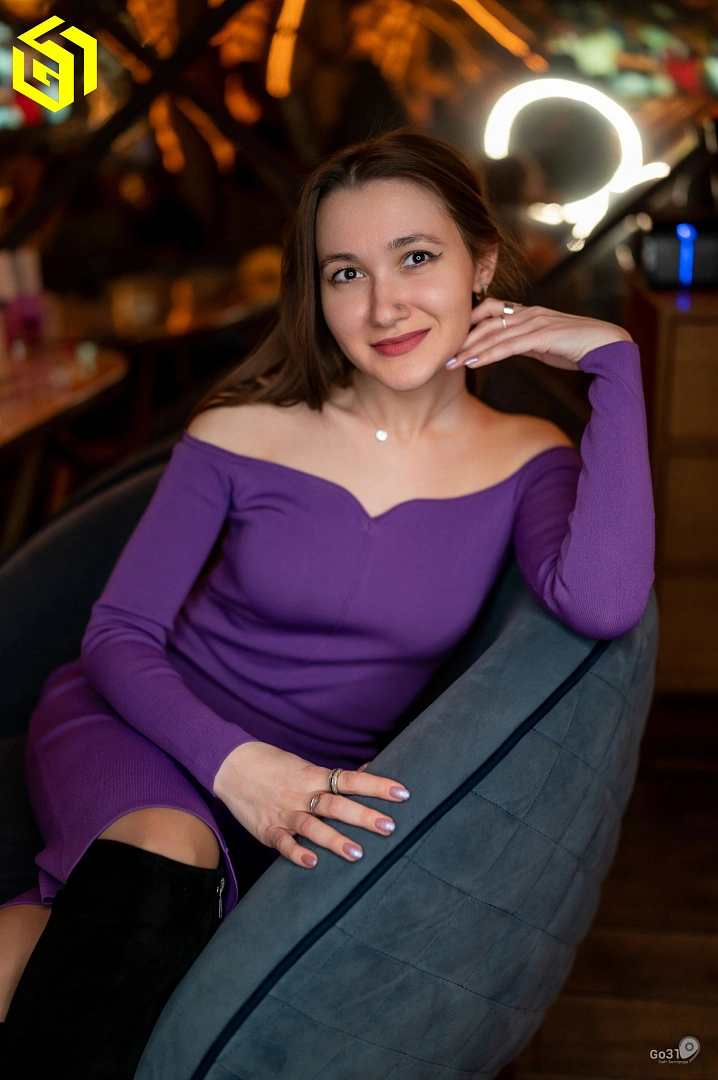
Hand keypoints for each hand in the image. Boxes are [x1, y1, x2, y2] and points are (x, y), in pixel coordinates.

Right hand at [212, 742, 407, 868]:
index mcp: (314, 776)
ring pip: (313, 826)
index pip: (351, 780)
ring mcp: (285, 812)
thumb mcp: (305, 767)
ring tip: (358, 853)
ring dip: (335, 840)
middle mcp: (302, 795)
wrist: (232, 766)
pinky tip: (312, 863)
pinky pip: (283, 842)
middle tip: (389, 827)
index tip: (402, 793)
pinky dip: (296, 852)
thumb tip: (369, 770)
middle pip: (336, 805)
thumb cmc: (274, 766)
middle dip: (363, 816)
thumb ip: (334, 776)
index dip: (377, 786)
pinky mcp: (268, 829)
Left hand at [449, 297, 632, 371]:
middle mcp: (529, 313)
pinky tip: (474, 363)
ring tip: (452, 363)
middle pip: (486, 322)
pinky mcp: (542, 336)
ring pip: (494, 335)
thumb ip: (524, 343)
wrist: (607, 345)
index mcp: (528, 312)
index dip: (469, 324)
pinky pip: (508, 346)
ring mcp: (536, 322)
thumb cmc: (576, 346)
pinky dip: (488, 354)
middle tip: (444, 355)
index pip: (490, 311)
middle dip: (463, 339)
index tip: (453, 341)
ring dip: (470, 350)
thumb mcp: (543, 344)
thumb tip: (504, 349)